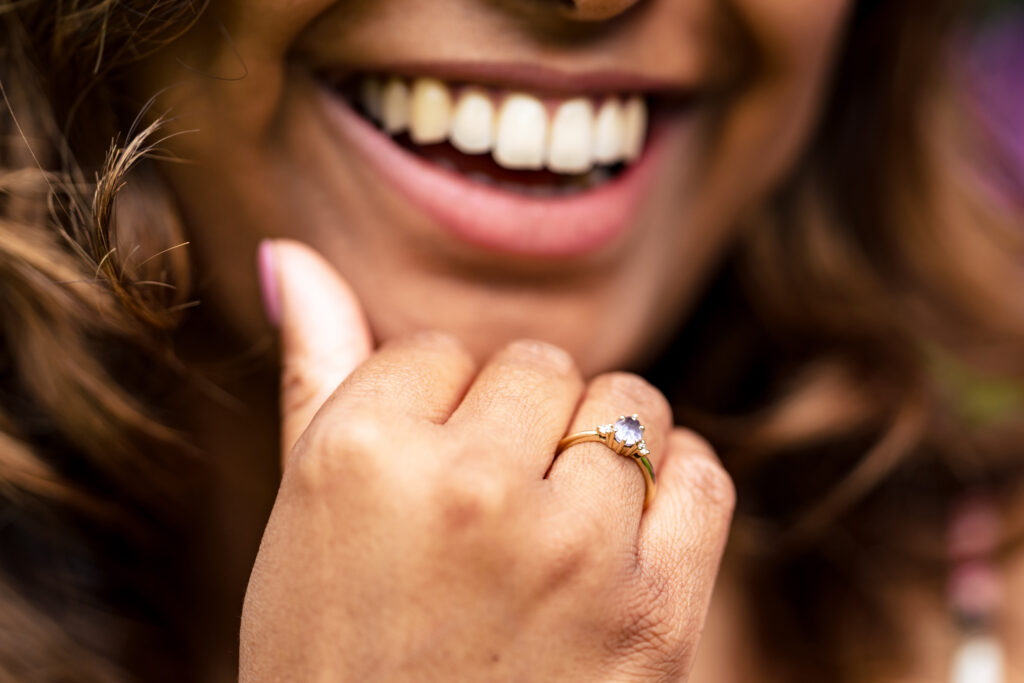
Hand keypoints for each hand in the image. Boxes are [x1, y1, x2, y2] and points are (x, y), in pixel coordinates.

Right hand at [240, 240, 734, 681]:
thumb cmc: (337, 655)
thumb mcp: (302, 515)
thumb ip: (311, 370)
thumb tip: (286, 253)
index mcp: (361, 453)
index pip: (439, 349)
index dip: (434, 410)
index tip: (424, 478)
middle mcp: (468, 487)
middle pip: (538, 365)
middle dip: (515, 420)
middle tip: (486, 505)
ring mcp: (570, 547)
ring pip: (625, 405)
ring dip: (595, 447)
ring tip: (550, 522)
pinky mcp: (657, 609)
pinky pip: (701, 474)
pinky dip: (674, 484)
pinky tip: (624, 527)